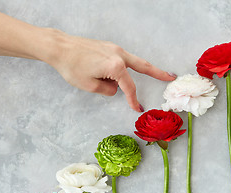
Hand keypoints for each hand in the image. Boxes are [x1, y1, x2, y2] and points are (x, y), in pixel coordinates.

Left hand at [45, 31, 176, 111]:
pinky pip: (121, 59)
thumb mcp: (90, 85)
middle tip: (170, 76)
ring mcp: (114, 48)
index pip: (129, 87)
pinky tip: (117, 74)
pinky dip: (123, 68)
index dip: (133, 100)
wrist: (60, 47)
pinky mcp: (108, 46)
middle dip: (158, 72)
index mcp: (116, 66)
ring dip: (140, 70)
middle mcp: (119, 54)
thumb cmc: (72, 66)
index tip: (137, 109)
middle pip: (143, 66)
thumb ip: (108, 90)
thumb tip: (115, 87)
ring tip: (152, 75)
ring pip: (132, 62)